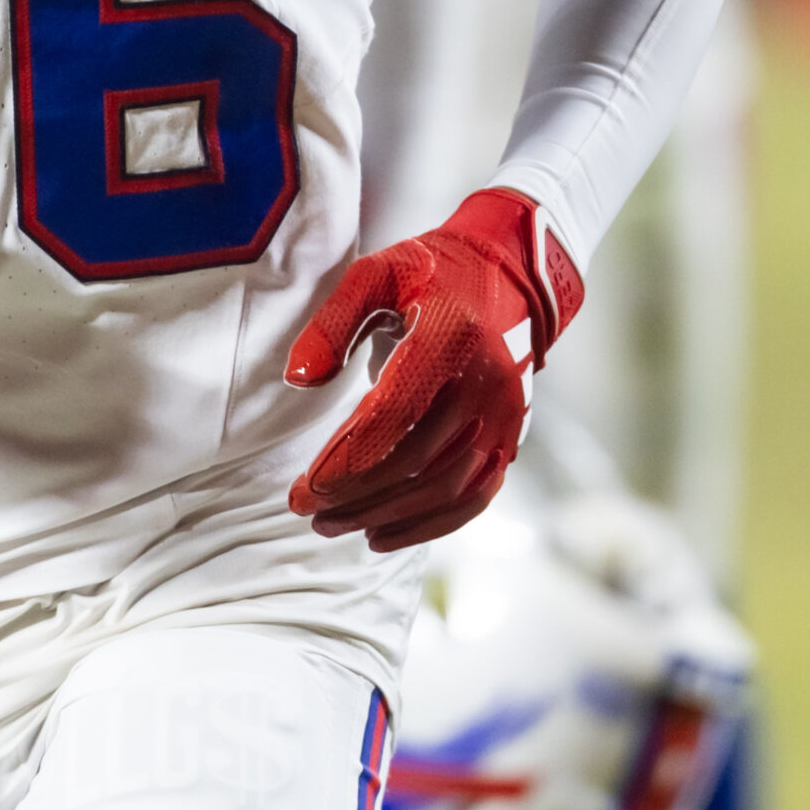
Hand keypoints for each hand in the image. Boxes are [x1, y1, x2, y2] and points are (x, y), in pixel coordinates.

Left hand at [286, 188, 583, 552]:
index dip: (347, 459)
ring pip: (442, 488)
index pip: (394, 415)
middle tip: (306, 512)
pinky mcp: (511, 440)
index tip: (304, 487)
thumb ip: (332, 322)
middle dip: (355, 495)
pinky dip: (429, 526)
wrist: (507, 276)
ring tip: (332, 526)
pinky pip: (473, 498)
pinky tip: (382, 536)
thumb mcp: (374, 274)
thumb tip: (298, 378)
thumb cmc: (430, 273)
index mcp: (449, 338)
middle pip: (415, 461)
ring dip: (384, 515)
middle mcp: (484, 385)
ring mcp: (503, 417)